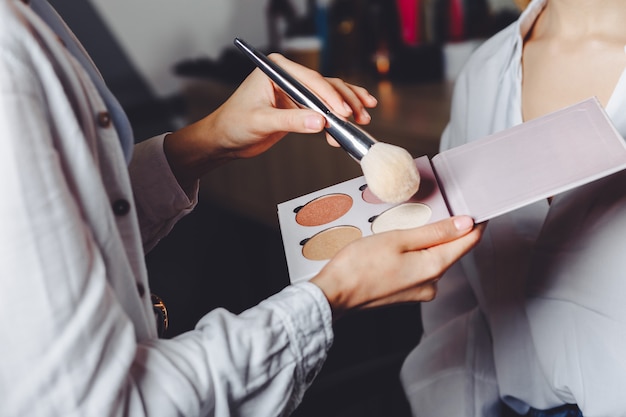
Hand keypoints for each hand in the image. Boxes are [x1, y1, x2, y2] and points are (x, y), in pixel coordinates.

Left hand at [163, 54, 376, 188]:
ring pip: (329, 95)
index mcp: (276, 69)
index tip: (342, 112)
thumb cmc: (234, 124)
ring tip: (362, 119)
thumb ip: (291, 121)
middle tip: (356, 117)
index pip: (310, 79)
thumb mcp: (262, 122)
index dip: (329, 96)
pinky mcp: (299, 106)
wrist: (225, 139)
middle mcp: (288, 76)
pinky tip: (354, 121)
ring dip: (347, 107)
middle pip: (325, 85)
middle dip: (344, 101)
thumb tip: (319, 122)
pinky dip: (339, 116)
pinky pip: (324, 108)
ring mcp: (295, 91)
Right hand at [310, 216, 484, 318]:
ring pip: (433, 258)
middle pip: (451, 249)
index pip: (468, 241)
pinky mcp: (406, 293)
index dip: (475, 221)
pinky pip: (419, 267)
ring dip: (427, 241)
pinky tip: (396, 245)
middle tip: (434, 206)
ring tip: (407, 225)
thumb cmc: (359, 266)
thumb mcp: (398, 239)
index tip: (475, 206)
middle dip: (447, 229)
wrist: (334, 294)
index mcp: (434, 267)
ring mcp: (419, 290)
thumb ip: (435, 231)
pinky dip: (414, 253)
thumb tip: (465, 223)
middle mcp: (432, 283)